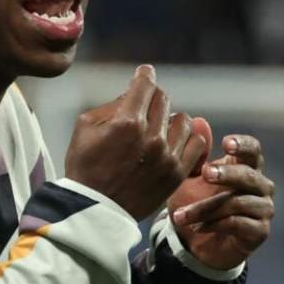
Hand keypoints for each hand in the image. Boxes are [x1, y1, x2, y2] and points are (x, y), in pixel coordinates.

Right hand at [62, 65, 208, 218]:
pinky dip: (188, 138)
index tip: (144, 74)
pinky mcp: (178, 173)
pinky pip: (197, 143)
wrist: (95, 210)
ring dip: (170, 120)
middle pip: (163, 99)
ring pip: (183, 119)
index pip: (146, 84)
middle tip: (144, 108)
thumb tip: (133, 93)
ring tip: (159, 129)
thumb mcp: (85, 127)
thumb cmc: (85, 167)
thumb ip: (112, 105)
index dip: (145, 75)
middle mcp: (152, 137)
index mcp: (127, 122)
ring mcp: (168, 156)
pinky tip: (174, 142)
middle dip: (152, 99)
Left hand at [169, 132, 274, 269]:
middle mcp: (261, 186)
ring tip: (181, 216)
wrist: (196, 245)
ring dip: (207, 208)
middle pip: (249, 175)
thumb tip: (198, 121)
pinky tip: (197, 228)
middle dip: (227, 174)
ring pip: (238, 202)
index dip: (243, 145)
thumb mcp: (188, 179)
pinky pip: (239, 224)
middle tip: (205, 173)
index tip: (226, 143)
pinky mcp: (260, 232)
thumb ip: (195, 153)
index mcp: (246, 167)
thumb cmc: (196, 205)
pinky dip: (215, 225)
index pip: (253, 149)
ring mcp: (263, 209)